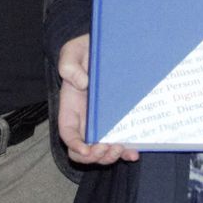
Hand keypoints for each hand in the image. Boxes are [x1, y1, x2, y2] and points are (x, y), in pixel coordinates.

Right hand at [55, 34, 139, 164]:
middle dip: (94, 155)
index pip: (67, 133)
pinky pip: (121, 140)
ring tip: (120, 149)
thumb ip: (69, 66)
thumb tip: (81, 83)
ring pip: (102, 150)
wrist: (107, 45)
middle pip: (84, 149)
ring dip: (110, 156)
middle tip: (107, 148)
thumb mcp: (72, 52)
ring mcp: (103, 122)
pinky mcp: (119, 120)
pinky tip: (134, 153)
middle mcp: (85, 119)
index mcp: (70, 107)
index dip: (75, 145)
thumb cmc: (84, 51)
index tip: (86, 149)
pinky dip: (127, 151)